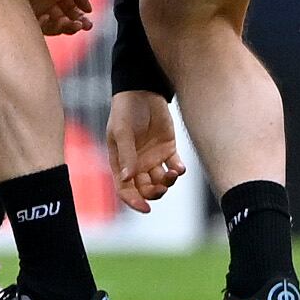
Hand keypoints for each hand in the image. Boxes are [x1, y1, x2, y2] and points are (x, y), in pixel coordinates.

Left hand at [29, 0, 92, 36]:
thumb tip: (88, 10)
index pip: (71, 11)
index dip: (81, 19)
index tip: (88, 24)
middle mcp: (46, 0)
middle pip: (62, 22)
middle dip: (74, 26)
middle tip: (80, 26)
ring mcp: (33, 7)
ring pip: (50, 27)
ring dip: (63, 29)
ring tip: (68, 23)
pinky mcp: (21, 12)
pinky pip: (34, 28)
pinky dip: (46, 27)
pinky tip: (50, 18)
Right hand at [106, 88, 183, 210]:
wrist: (143, 91)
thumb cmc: (125, 110)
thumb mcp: (122, 131)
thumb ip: (126, 154)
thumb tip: (127, 178)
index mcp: (120, 163)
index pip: (125, 189)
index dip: (134, 201)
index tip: (146, 208)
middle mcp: (136, 164)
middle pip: (145, 189)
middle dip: (154, 193)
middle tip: (162, 187)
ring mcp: (152, 158)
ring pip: (161, 181)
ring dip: (168, 182)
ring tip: (172, 174)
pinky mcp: (168, 150)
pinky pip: (174, 167)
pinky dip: (178, 171)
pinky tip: (179, 167)